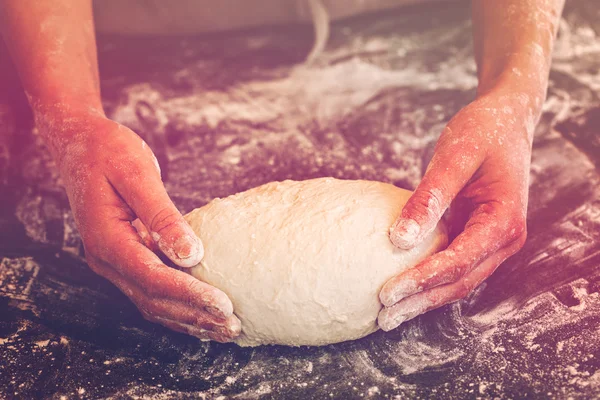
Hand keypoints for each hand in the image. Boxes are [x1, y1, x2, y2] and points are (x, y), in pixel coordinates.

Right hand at [46, 110, 240, 341]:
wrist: (79, 143)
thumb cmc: (109, 151)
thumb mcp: (137, 175)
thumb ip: (162, 216)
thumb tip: (191, 255)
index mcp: (106, 239)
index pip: (152, 278)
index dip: (190, 295)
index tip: (224, 305)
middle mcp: (105, 258)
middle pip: (153, 299)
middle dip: (194, 315)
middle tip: (233, 325)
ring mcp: (112, 262)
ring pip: (151, 302)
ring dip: (188, 318)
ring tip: (225, 328)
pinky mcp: (124, 258)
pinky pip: (150, 290)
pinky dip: (177, 305)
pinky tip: (201, 313)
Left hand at [378, 89, 532, 330]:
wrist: (505, 120)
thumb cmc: (482, 132)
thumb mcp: (455, 156)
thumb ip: (429, 197)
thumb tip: (398, 239)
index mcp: (503, 222)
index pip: (459, 262)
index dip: (422, 280)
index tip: (387, 293)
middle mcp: (503, 240)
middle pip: (459, 283)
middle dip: (420, 302)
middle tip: (383, 319)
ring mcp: (491, 241)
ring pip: (457, 281)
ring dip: (424, 299)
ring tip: (388, 315)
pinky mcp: (475, 237)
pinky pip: (453, 266)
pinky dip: (429, 281)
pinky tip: (404, 288)